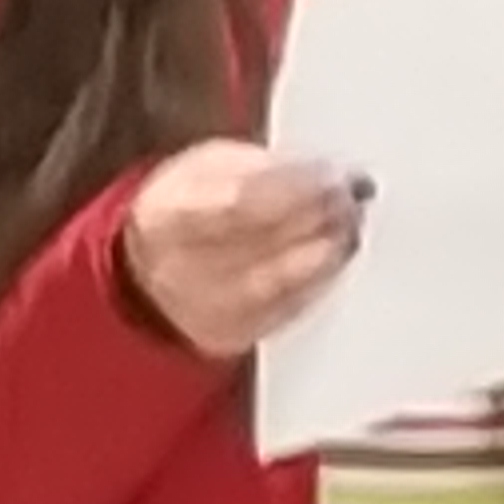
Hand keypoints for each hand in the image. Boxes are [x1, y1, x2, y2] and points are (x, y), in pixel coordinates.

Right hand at [119, 140, 365, 358]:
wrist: (152, 266)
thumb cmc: (191, 207)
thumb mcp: (209, 168)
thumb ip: (261, 168)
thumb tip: (321, 174)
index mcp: (164, 214)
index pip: (237, 202)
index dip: (292, 188)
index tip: (333, 175)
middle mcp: (176, 267)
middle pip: (260, 244)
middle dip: (315, 218)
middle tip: (352, 197)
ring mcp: (201, 307)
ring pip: (277, 284)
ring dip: (323, 253)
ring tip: (347, 227)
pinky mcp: (228, 335)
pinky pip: (284, 310)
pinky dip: (316, 282)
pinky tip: (332, 259)